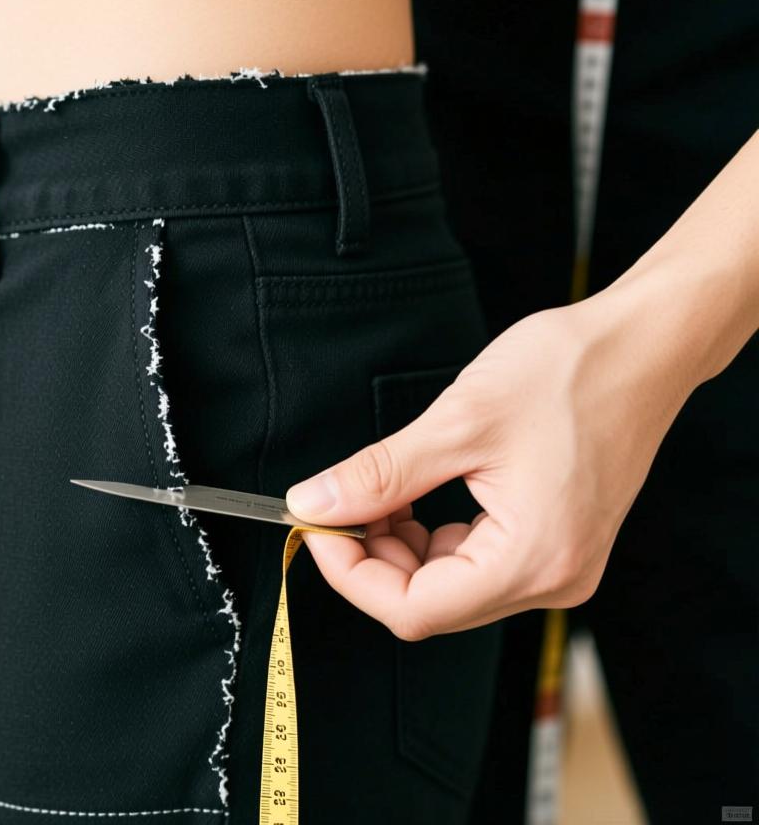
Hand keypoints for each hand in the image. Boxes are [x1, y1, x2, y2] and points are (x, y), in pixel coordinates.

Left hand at [285, 290, 695, 640]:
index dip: (350, 574)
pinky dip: (432, 536)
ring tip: (381, 490)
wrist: (643, 346)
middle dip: (371, 557)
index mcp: (534, 561)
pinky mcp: (556, 545)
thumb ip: (379, 475)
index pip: (414, 610)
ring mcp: (560, 566)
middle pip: (429, 603)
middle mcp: (554, 580)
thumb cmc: (568, 373)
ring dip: (399, 546)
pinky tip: (417, 495)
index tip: (316, 524)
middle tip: (340, 501)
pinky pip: (475, 563)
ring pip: (448, 585)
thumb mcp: (458, 422)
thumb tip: (313, 503)